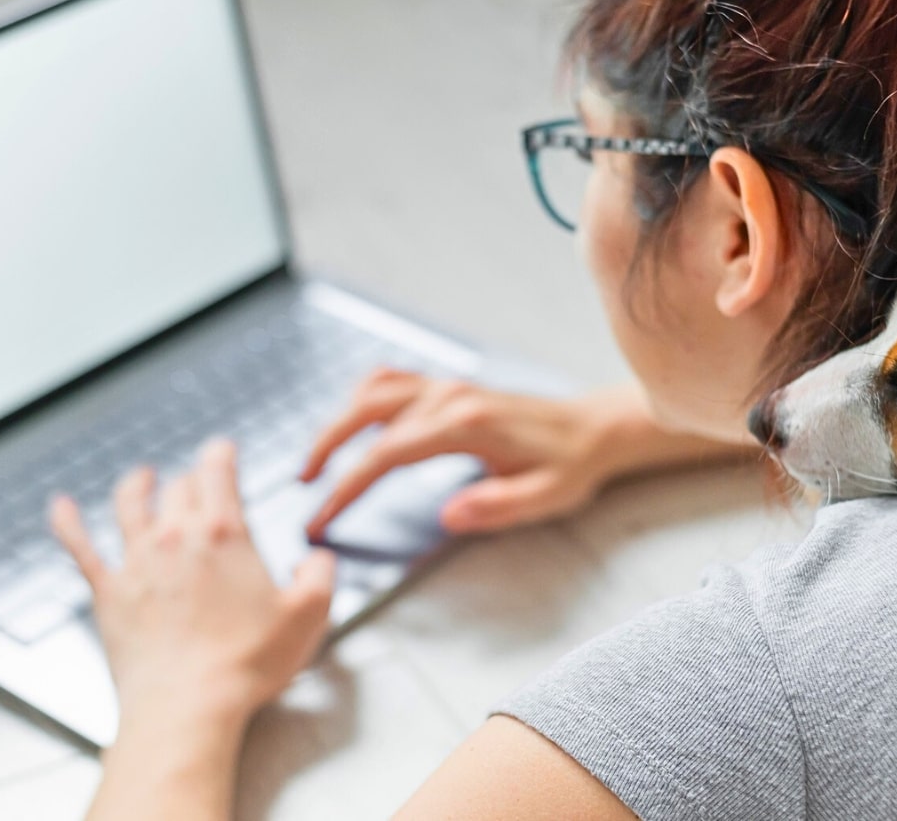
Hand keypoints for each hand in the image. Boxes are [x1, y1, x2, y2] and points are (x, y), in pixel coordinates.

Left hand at [50, 438, 336, 737]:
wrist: (188, 705)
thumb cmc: (247, 663)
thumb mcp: (309, 616)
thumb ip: (319, 575)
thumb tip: (317, 558)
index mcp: (225, 534)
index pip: (218, 472)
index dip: (221, 454)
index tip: (222, 449)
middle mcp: (176, 538)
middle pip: (178, 488)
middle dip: (190, 479)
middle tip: (196, 480)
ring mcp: (136, 562)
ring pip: (129, 504)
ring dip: (137, 485)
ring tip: (141, 478)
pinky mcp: (107, 592)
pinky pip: (79, 546)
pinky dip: (67, 522)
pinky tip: (60, 507)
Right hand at [301, 369, 633, 537]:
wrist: (593, 429)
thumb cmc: (570, 465)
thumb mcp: (545, 497)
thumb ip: (497, 507)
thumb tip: (447, 515)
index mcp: (465, 424)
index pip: (386, 453)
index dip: (347, 486)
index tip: (322, 516)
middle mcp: (450, 396)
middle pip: (365, 411)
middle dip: (326, 446)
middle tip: (302, 486)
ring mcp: (448, 386)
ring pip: (374, 391)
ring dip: (338, 421)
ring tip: (315, 460)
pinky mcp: (450, 387)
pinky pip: (394, 380)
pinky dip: (363, 398)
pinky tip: (352, 423)